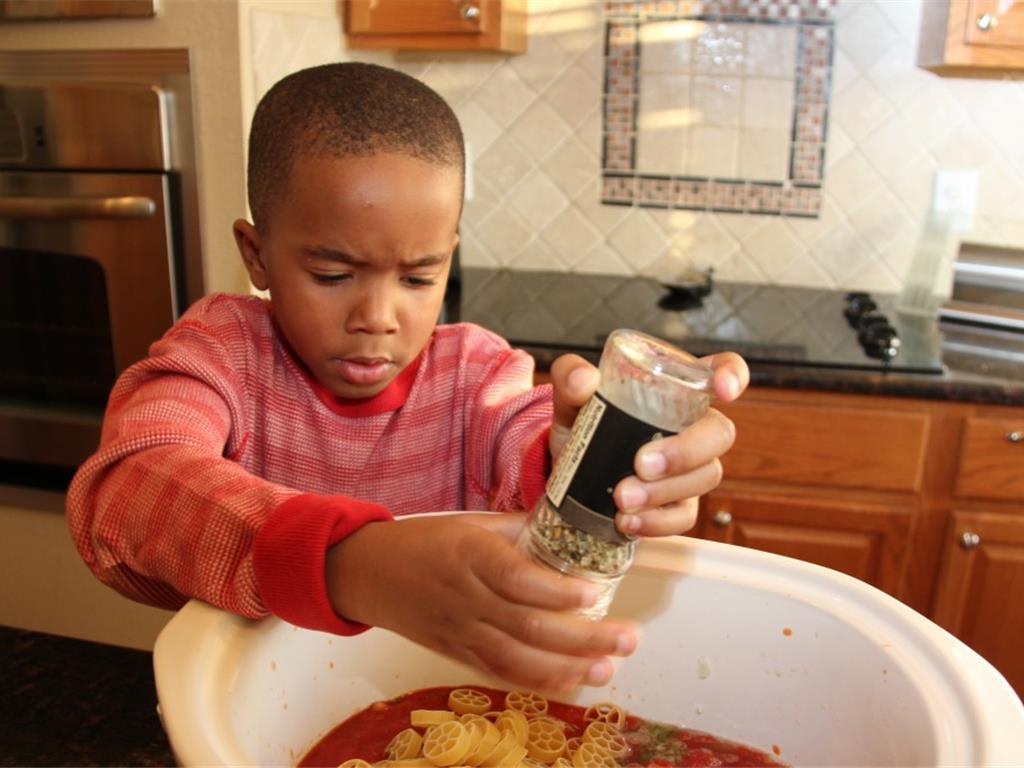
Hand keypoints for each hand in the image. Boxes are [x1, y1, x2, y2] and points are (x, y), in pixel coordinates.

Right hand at [325, 512, 637, 691]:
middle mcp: (466, 597)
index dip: (556, 590)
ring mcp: (460, 630)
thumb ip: (518, 530)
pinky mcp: (454, 653)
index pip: (516, 577)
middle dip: (583, 637)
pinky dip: (536, 681)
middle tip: (627, 638)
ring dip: (568, 667)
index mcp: (469, 554)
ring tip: (609, 667)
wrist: (365, 572)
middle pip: (528, 625)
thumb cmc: (423, 540)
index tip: (594, 592)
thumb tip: (569, 528)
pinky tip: (571, 682)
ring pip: (517, 658)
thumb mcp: (469, 522)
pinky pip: (499, 672)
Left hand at [549, 350, 748, 536]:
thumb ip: (571, 378)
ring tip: (622, 497)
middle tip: (642, 464)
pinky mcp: (678, 504)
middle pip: (720, 433)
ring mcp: (690, 468)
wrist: (566, 471)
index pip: (718, 370)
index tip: (723, 389)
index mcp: (674, 388)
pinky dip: (657, 522)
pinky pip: (684, 516)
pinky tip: (627, 521)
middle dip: (686, 451)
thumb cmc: (581, 423)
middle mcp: (691, 425)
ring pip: (705, 477)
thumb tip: (584, 381)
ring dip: (664, 491)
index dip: (732, 375)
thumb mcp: (571, 396)